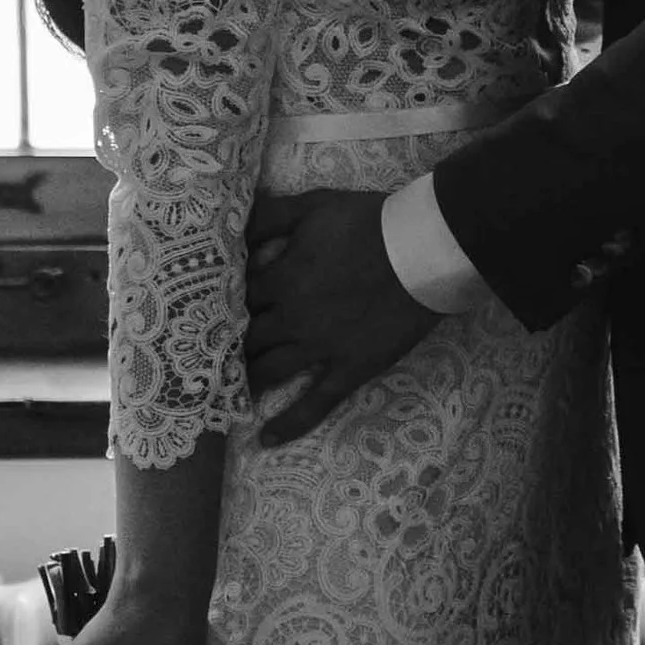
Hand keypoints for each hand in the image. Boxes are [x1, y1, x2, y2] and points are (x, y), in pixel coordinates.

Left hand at [245, 186, 433, 444]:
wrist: (424, 249)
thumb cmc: (370, 222)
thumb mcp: (314, 205)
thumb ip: (270, 215)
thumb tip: (234, 223)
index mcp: (282, 279)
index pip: (239, 297)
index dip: (228, 301)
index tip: (220, 308)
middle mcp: (293, 319)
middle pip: (248, 338)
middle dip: (232, 342)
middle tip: (219, 351)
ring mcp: (322, 348)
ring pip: (270, 371)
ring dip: (248, 378)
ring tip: (232, 387)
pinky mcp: (351, 368)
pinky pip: (316, 403)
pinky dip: (290, 424)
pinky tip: (266, 439)